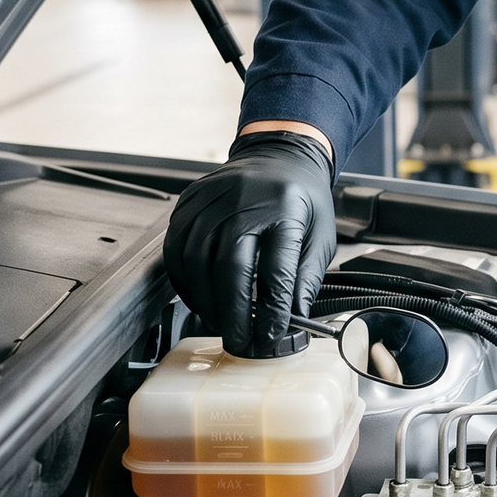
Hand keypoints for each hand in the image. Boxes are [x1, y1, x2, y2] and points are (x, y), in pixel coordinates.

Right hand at [163, 130, 337, 357]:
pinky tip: (200, 298)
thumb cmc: (302, 199)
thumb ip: (305, 278)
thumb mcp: (320, 236)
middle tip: (238, 341)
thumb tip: (291, 321)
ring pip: (197, 260)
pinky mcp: (188, 202)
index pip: (276, 268)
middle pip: (230, 265)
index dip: (271, 308)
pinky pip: (177, 249)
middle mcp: (244, 199)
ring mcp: (211, 198)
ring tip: (219, 323)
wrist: (278, 155)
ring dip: (205, 301)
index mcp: (285, 208)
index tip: (270, 335)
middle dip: (233, 312)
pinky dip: (186, 282)